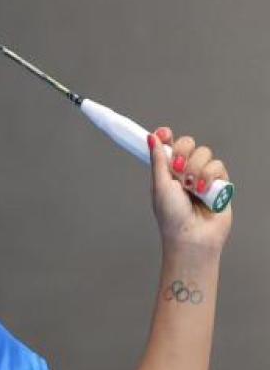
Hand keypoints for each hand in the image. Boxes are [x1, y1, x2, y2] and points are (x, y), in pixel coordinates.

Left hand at [147, 126, 232, 251]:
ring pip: (204, 153)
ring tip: (191, 187)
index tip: (163, 133)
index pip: (168, 145)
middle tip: (178, 168)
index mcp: (167, 171)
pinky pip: (218, 166)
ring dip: (196, 168)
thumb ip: (158, 160)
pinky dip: (210, 176)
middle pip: (188, 144)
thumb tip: (151, 137)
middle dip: (183, 152)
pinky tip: (204, 190)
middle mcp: (185, 171)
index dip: (166, 136)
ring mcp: (203, 176)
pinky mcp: (220, 183)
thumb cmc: (172, 216)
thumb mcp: (159, 184)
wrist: (192, 236)